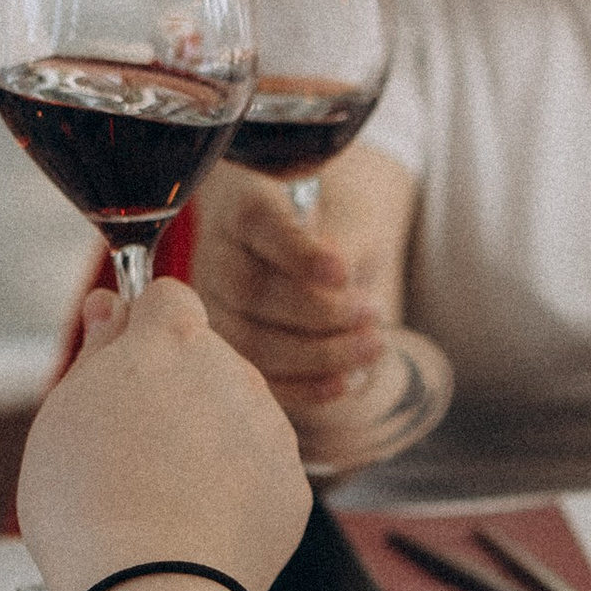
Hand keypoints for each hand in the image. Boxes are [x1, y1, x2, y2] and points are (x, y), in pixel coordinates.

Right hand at [18, 277, 310, 590]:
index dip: (140, 328)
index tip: (119, 364)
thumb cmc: (87, 503)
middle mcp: (235, 373)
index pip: (167, 297)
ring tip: (159, 498)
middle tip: (128, 450)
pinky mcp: (294, 487)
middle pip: (205, 360)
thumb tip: (111, 303)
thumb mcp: (64, 412)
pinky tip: (195, 528)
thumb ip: (98, 350)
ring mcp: (272, 430)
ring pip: (237, 417)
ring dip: (207, 439)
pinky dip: (234, 493)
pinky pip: (260, 474)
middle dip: (174, 389)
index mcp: (173, 342)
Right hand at [187, 157, 387, 426]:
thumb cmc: (335, 228)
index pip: (257, 221)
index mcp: (244, 204)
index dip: (297, 252)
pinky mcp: (230, 350)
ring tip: (372, 345)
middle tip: (372, 312)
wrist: (315, 256)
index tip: (342, 272)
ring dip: (319, 354)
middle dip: (320, 311)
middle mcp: (218, 255)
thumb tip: (337, 281)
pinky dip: (305, 387)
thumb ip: (345, 242)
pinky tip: (345, 381)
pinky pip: (259, 378)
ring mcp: (217, 307)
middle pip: (251, 290)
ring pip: (251, 341)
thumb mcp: (350, 218)